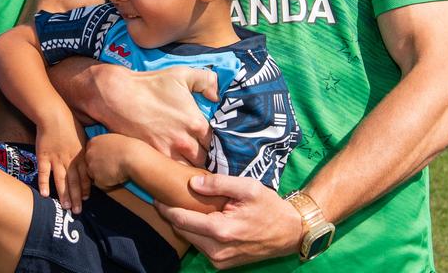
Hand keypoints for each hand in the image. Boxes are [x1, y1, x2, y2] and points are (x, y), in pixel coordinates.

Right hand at [36, 117, 89, 211]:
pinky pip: (44, 173)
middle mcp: (70, 160)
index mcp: (80, 155)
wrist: (53, 115)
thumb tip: (93, 158)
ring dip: (63, 195)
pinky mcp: (43, 157)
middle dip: (76, 197)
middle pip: (74, 182)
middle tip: (77, 211)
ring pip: (61, 180)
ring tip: (65, 207)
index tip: (85, 199)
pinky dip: (44, 183)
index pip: (84, 176)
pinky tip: (44, 194)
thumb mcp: (83, 137)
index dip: (85, 188)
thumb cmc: (69, 124)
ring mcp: (56, 159)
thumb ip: (86, 150)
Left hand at [83, 134, 130, 188]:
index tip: (108, 159)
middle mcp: (89, 154)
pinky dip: (108, 184)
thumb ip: (106, 144)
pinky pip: (101, 184)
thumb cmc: (129, 147)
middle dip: (99, 167)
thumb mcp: (114, 139)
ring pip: (94, 174)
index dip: (100, 157)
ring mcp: (92, 167)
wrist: (134, 157)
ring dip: (103, 176)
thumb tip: (106, 151)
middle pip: (90, 163)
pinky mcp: (97, 179)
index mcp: (93, 142)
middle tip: (112, 167)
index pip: (91, 152)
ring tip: (117, 172)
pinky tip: (117, 178)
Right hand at [96, 66, 216, 164]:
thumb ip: (207, 81)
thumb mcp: (182, 74)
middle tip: (200, 153)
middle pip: (204, 160)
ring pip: (189, 171)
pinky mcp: (153, 158)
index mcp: (197, 123)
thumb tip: (216, 96)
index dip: (214, 143)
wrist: (118, 96)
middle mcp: (186, 142)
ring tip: (188, 162)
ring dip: (190, 167)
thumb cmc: (150, 84)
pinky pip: (170, 172)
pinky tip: (173, 166)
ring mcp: (169, 153)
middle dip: (204, 157)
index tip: (210, 142)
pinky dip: (174, 171)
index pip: (216, 143)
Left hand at [156, 174, 301, 267]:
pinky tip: (200, 219)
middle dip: (173, 215)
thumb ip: (219, 183)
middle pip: (182, 231)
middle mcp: (217, 250)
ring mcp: (220, 260)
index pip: (181, 220)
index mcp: (221, 230)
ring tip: (183, 206)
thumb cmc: (270, 207)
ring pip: (191, 240)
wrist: (290, 232)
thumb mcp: (248, 187)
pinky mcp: (223, 264)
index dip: (166, 208)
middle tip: (167, 197)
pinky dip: (197, 233)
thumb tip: (193, 183)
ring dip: (185, 225)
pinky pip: (202, 246)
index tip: (157, 196)